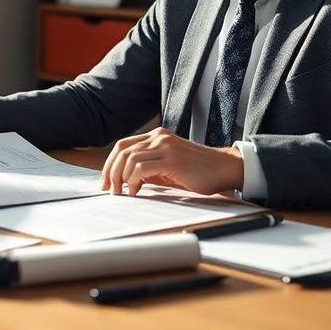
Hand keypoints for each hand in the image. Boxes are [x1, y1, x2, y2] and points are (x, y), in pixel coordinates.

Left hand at [100, 128, 243, 196]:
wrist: (225, 168)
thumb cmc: (199, 171)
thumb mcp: (168, 167)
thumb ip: (149, 168)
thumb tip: (126, 180)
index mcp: (157, 136)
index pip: (123, 145)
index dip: (109, 163)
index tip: (106, 181)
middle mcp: (159, 137)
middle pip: (122, 150)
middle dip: (110, 171)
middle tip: (109, 189)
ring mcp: (166, 147)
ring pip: (129, 159)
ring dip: (121, 178)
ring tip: (123, 192)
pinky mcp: (172, 160)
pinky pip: (141, 168)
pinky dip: (134, 181)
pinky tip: (136, 191)